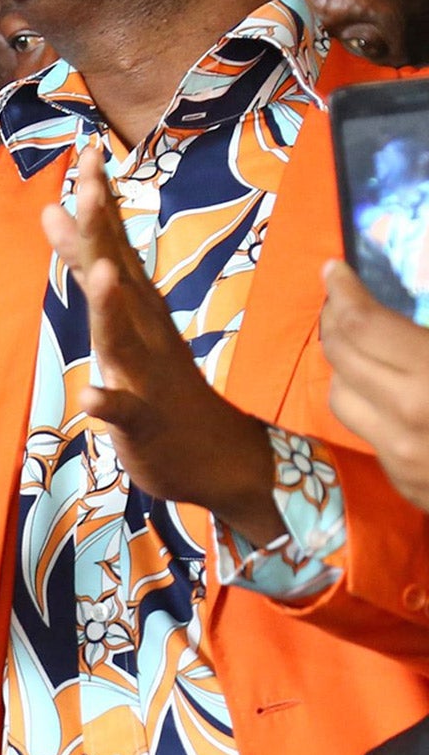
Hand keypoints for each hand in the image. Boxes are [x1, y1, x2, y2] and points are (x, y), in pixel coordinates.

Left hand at [42, 145, 281, 542]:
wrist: (219, 461)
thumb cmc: (159, 384)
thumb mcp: (119, 319)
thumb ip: (88, 267)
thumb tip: (53, 211)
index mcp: (139, 309)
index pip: (115, 245)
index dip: (100, 201)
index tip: (87, 150)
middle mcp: (146, 333)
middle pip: (119, 278)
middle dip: (102, 234)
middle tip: (87, 185)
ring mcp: (148, 378)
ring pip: (124, 340)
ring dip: (111, 310)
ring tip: (100, 277)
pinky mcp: (144, 424)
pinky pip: (125, 413)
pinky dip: (109, 402)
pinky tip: (91, 395)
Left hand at [322, 259, 428, 512]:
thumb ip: (426, 331)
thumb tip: (423, 267)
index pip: (362, 326)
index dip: (343, 291)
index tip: (335, 270)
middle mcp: (408, 421)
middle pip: (340, 359)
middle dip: (335, 321)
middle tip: (341, 298)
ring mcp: (404, 460)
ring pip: (341, 398)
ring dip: (345, 365)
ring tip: (360, 341)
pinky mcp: (408, 487)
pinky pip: (369, 435)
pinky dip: (370, 405)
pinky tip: (390, 389)